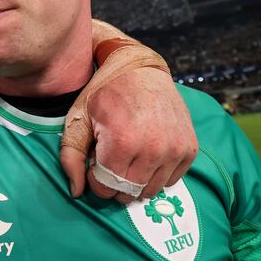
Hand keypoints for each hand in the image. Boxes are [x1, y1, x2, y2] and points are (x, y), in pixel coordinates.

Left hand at [61, 67, 196, 203]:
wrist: (139, 68)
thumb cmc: (104, 94)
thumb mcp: (78, 120)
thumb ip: (71, 157)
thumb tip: (76, 192)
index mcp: (123, 142)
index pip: (106, 187)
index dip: (95, 179)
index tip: (94, 162)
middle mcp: (153, 149)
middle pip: (129, 192)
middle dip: (114, 183)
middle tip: (110, 160)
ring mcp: (175, 149)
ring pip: (151, 190)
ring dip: (135, 181)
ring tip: (127, 157)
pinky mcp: (189, 148)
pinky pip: (171, 180)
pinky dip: (156, 174)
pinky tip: (145, 155)